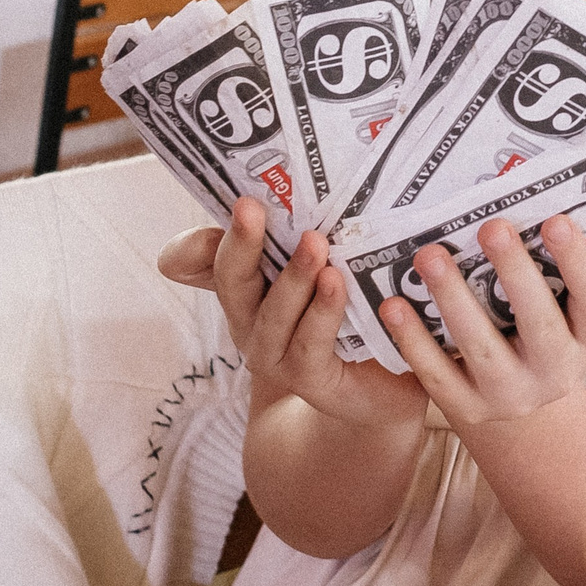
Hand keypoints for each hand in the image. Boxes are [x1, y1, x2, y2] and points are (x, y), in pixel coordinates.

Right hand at [160, 198, 426, 430]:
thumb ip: (294, 238)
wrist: (389, 382)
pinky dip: (323, 312)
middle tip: (250, 207)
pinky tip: (337, 282)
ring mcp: (276, 356)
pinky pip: (310, 346)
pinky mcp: (311, 381)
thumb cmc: (352, 311)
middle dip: (241, 244)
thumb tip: (239, 211)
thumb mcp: (326, 265)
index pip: (211, 260)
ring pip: (274, 315)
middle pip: (233, 282)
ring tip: (315, 242)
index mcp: (249, 289)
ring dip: (293, 277)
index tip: (222, 204)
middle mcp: (252, 322)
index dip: (196, 241)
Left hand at [383, 215, 585, 429]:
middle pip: (540, 325)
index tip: (556, 219)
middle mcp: (557, 372)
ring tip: (430, 254)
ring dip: (453, 298)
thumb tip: (522, 199)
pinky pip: (438, 374)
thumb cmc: (537, 325)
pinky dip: (413, 339)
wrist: (517, 399)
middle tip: (491, 226)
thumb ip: (549, 267)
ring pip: (482, 348)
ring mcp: (513, 395)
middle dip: (515, 273)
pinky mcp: (469, 408)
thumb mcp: (562, 307)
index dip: (579, 262)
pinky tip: (393, 305)